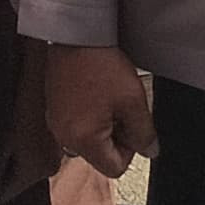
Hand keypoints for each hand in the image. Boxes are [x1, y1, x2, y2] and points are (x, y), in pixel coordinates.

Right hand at [47, 45, 156, 177]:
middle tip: (122, 107)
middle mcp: (64, 137)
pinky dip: (89, 116)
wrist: (75, 36)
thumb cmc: (101, 64)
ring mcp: (56, 124)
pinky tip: (95, 93)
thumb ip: (144, 132)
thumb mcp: (132, 100)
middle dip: (116, 136)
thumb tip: (150, 151)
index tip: (132, 126)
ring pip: (89, 140)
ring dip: (103, 126)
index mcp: (83, 140)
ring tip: (108, 98)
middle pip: (100, 155)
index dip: (130, 150)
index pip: (114, 168)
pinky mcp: (54, 110)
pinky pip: (76, 125)